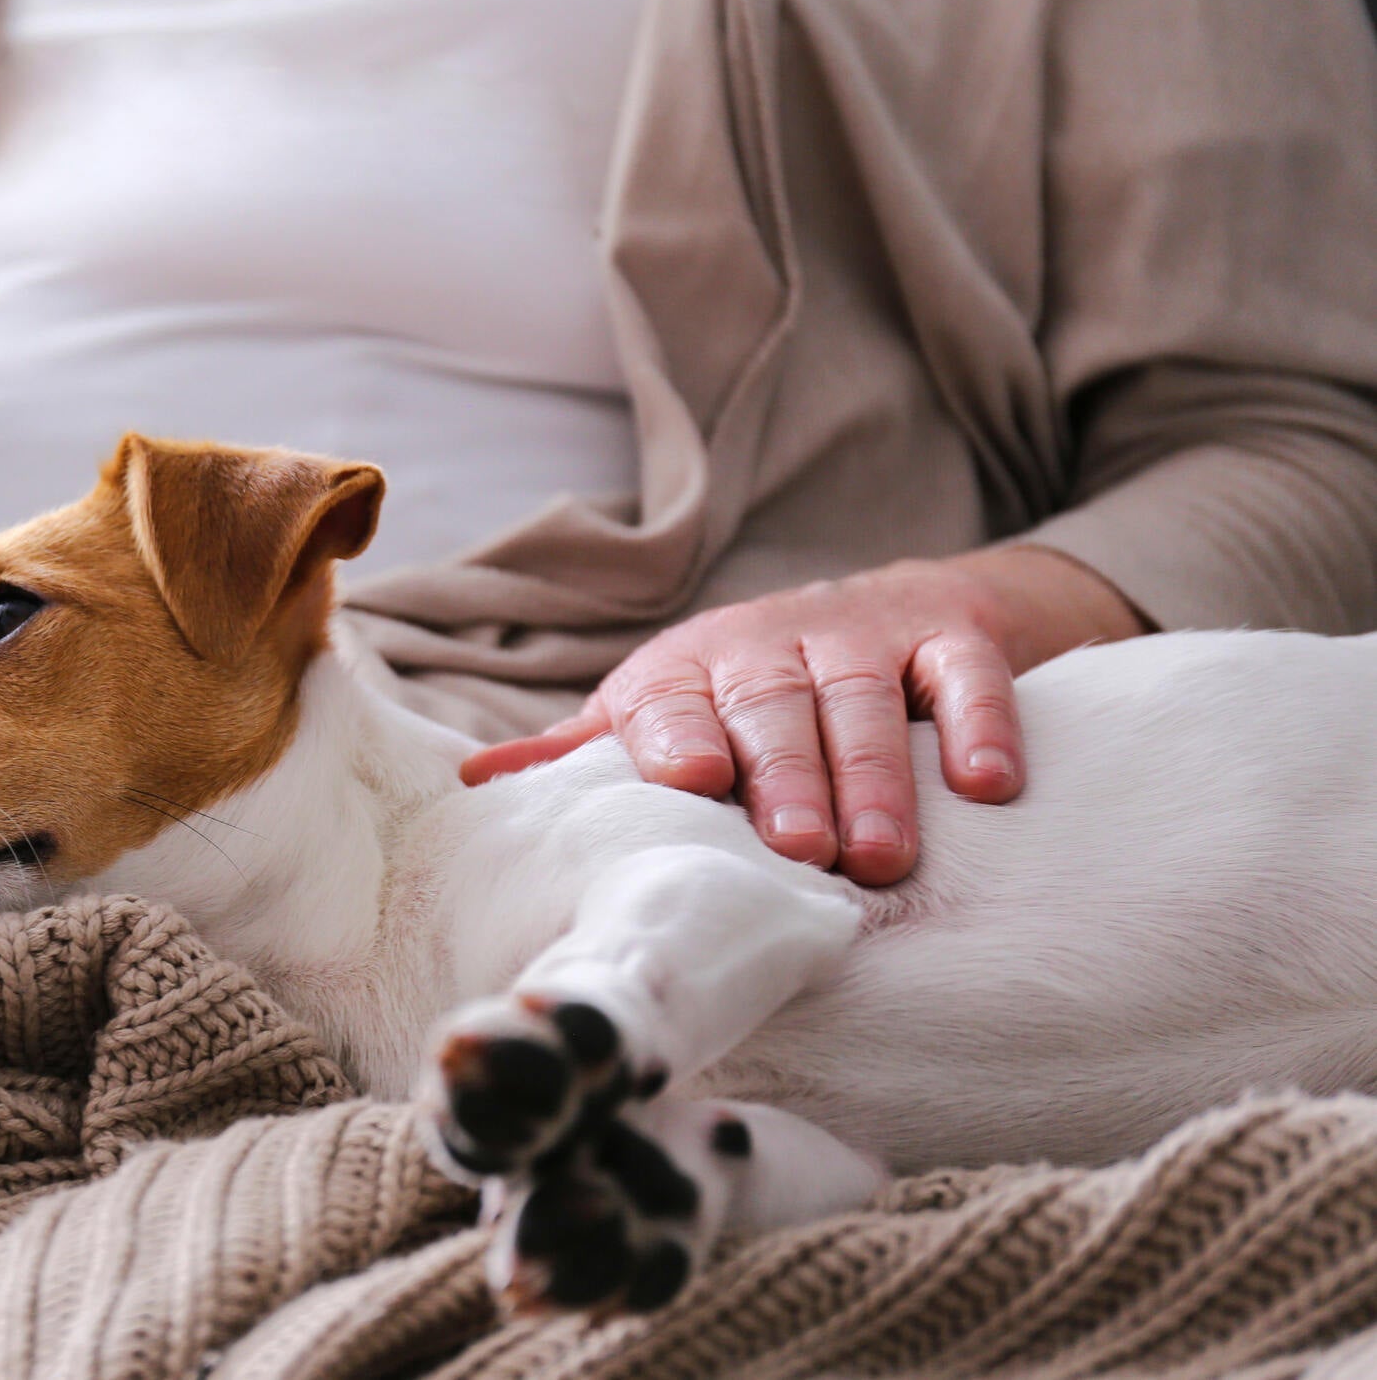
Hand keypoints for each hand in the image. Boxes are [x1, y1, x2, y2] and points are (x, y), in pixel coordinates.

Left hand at [459, 546, 1146, 884]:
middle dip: (785, 776)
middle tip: (800, 848)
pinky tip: (990, 784)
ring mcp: (862, 634)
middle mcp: (769, 644)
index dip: (676, 736)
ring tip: (882, 854)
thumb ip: (586, 752)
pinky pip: (965, 678)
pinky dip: (979, 726)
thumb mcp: (664, 709)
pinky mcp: (950, 635)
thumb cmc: (749, 692)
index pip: (670, 701)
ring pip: (862, 702)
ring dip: (875, 777)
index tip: (687, 782)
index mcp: (685, 670)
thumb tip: (471, 781)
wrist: (893, 607)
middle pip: (771, 709)